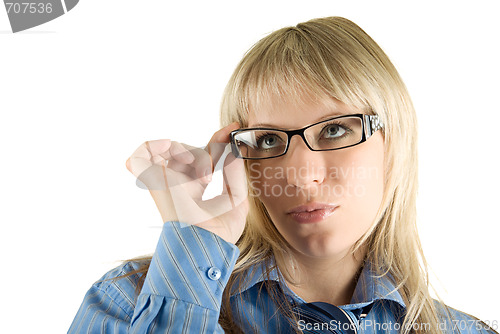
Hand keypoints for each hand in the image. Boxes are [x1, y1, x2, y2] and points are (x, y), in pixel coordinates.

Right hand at [125, 122, 248, 243]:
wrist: (205, 244)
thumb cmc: (220, 232)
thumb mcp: (237, 200)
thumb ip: (236, 174)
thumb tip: (234, 151)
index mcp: (194, 189)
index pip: (204, 156)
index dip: (218, 140)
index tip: (233, 127)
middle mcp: (178, 183)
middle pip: (190, 150)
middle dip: (207, 152)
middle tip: (213, 174)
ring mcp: (165, 180)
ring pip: (172, 148)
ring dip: (190, 152)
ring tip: (201, 174)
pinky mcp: (153, 179)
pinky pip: (143, 153)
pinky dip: (157, 146)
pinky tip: (178, 157)